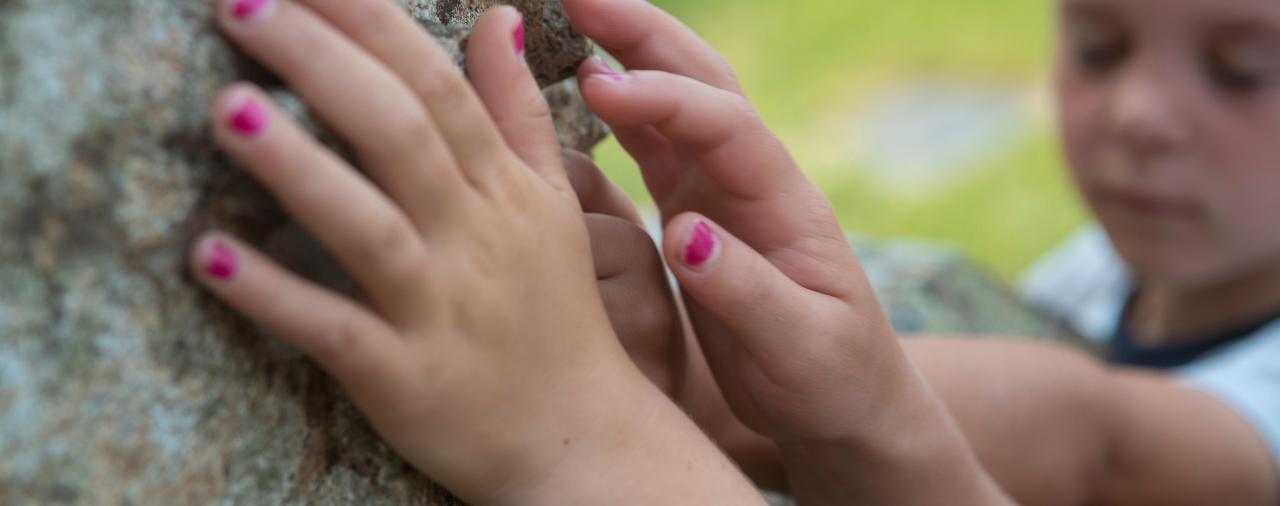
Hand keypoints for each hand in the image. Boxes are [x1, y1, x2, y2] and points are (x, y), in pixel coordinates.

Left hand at [192, 1, 765, 503]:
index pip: (437, 87)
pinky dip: (278, 297)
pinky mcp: (405, 379)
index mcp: (504, 191)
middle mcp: (475, 240)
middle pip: (400, 135)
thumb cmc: (557, 316)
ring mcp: (441, 311)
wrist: (582, 441)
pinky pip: (338, 333)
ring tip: (225, 109)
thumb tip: (498, 16)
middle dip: (322, 64)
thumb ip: (518, 113)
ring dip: (299, 169)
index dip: (371, 22)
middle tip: (241, 6)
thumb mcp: (553, 207)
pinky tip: (211, 258)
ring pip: (370, 228)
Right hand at [565, 0, 1013, 502]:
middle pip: (703, 82)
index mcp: (784, 202)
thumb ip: (746, 290)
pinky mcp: (697, 213)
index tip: (597, 86)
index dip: (662, 97)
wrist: (844, 402)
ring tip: (569, 19)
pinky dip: (620, 110)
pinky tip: (581, 87)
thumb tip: (684, 233)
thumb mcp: (801, 346)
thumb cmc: (830, 378)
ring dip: (628, 55)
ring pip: (675, 103)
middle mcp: (754, 181)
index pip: (723, 122)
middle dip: (644, 33)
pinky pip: (654, 146)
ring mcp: (723, 192)